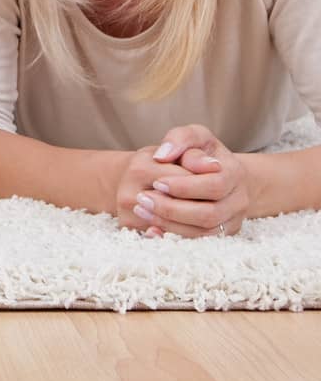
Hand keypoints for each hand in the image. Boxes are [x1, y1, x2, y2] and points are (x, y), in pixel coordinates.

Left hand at [130, 124, 248, 238]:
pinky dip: (174, 237)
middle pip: (209, 213)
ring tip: (141, 210)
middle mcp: (239, 200)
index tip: (156, 182)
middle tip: (142, 199)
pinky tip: (151, 229)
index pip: (214, 185)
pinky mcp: (221, 235)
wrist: (216, 174)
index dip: (184, 186)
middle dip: (172, 208)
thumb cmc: (200, 153)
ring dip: (169, 224)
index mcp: (235, 173)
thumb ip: (180, 139)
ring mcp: (232, 220)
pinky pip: (198, 243)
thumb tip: (162, 155)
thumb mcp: (194, 137)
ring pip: (203, 232)